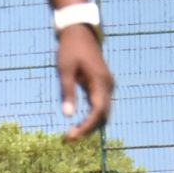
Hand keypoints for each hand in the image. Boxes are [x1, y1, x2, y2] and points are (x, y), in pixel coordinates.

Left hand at [58, 23, 113, 139]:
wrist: (80, 32)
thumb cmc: (70, 49)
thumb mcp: (65, 70)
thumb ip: (67, 92)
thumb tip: (68, 116)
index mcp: (100, 82)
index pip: (98, 112)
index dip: (86, 127)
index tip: (71, 137)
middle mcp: (108, 86)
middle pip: (103, 115)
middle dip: (88, 129)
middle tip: (68, 139)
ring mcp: (107, 85)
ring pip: (104, 112)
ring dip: (90, 125)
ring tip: (72, 134)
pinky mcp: (102, 85)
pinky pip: (101, 105)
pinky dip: (91, 116)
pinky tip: (78, 122)